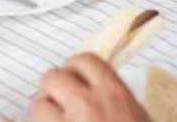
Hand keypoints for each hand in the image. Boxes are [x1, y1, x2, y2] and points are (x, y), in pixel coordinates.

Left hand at [27, 54, 150, 121]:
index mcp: (113, 93)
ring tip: (53, 120)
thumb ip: (116, 97)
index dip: (76, 68)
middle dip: (54, 89)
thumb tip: (100, 87)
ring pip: (38, 105)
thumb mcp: (139, 115)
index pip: (83, 60)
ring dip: (43, 112)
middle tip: (61, 102)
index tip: (76, 77)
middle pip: (53, 77)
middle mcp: (87, 105)